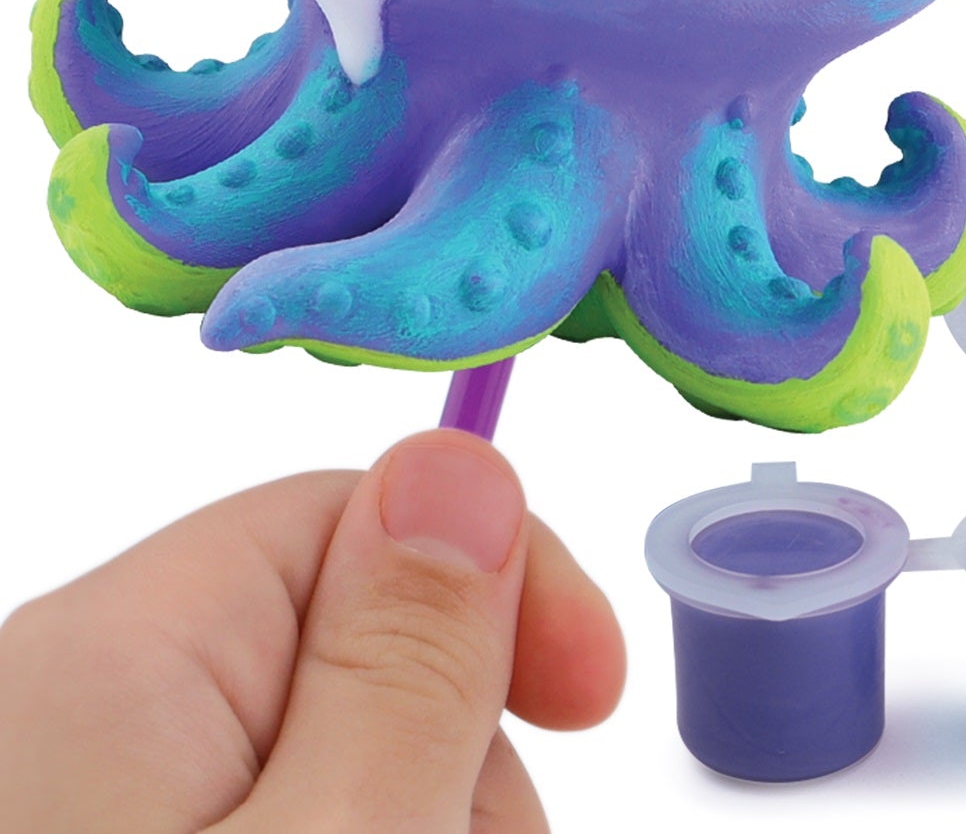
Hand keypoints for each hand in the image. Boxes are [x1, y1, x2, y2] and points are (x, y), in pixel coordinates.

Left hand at [0, 432, 624, 831]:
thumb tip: (461, 468)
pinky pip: (273, 806)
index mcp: (117, 655)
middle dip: (456, 746)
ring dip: (420, 814)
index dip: (500, 585)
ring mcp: (76, 794)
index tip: (592, 694)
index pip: (356, 513)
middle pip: (349, 641)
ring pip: (325, 747)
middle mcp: (71, 704)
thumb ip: (401, 667)